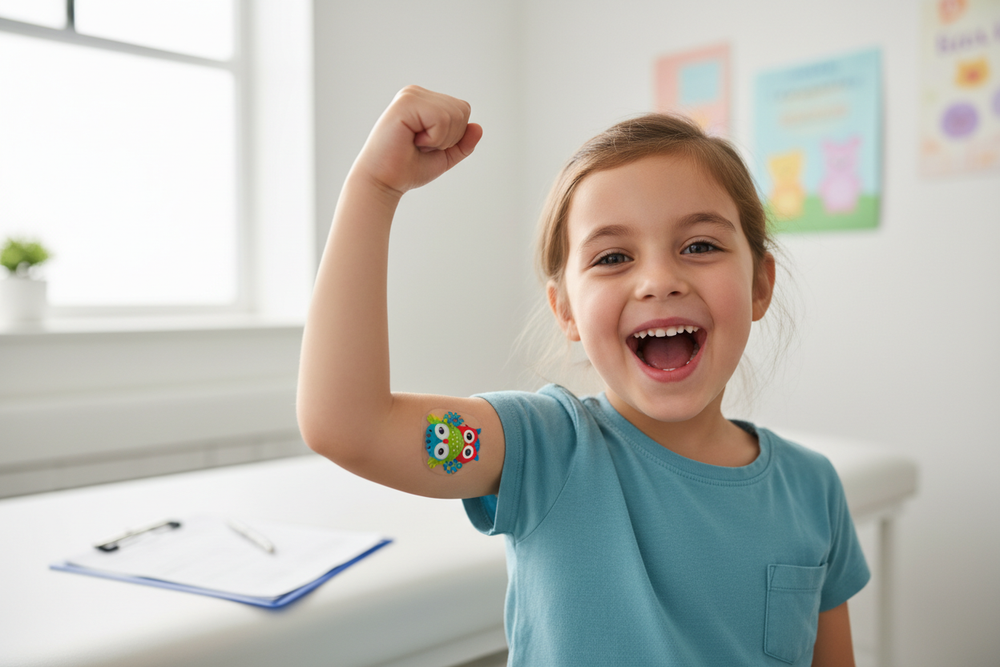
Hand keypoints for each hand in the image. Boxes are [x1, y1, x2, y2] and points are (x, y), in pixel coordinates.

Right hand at [352, 86, 482, 197]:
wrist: (384, 182)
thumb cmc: (408, 168)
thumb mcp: (445, 156)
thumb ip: (463, 143)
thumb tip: (478, 127)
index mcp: (425, 101)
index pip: (463, 110)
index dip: (453, 136)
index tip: (427, 145)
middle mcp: (416, 93)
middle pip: (462, 110)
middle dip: (449, 137)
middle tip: (422, 146)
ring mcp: (410, 95)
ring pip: (454, 114)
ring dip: (440, 139)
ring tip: (416, 143)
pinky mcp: (405, 103)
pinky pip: (441, 119)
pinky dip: (433, 138)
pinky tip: (413, 140)